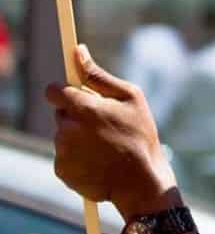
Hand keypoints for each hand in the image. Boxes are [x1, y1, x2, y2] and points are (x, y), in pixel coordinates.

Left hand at [45, 45, 177, 218]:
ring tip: (107, 148)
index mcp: (82, 108)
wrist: (141, 183)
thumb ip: (98, 76)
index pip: (54, 91)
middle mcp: (66, 129)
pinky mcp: (62, 171)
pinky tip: (100, 162)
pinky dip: (79, 159)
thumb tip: (78, 51)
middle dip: (78, 117)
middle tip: (106, 127)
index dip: (66, 92)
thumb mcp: (130, 98)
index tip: (78, 96)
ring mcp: (62, 152)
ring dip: (80, 138)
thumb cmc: (140, 136)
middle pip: (61, 114)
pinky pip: (65, 158)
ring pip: (64, 136)